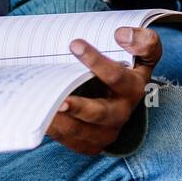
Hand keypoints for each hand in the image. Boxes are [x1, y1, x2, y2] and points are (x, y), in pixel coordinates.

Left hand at [45, 26, 160, 154]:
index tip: (74, 44)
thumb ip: (144, 42)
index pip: (116, 75)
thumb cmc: (126, 74)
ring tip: (39, 109)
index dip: (96, 60)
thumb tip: (121, 34)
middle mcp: (121, 113)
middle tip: (59, 100)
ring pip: (78, 131)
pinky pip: (68, 140)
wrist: (123, 105)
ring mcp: (105, 133)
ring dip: (59, 122)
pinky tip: (37, 116)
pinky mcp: (90, 145)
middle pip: (98, 112)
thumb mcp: (144, 57)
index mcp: (133, 88)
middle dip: (78, 107)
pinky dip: (52, 129)